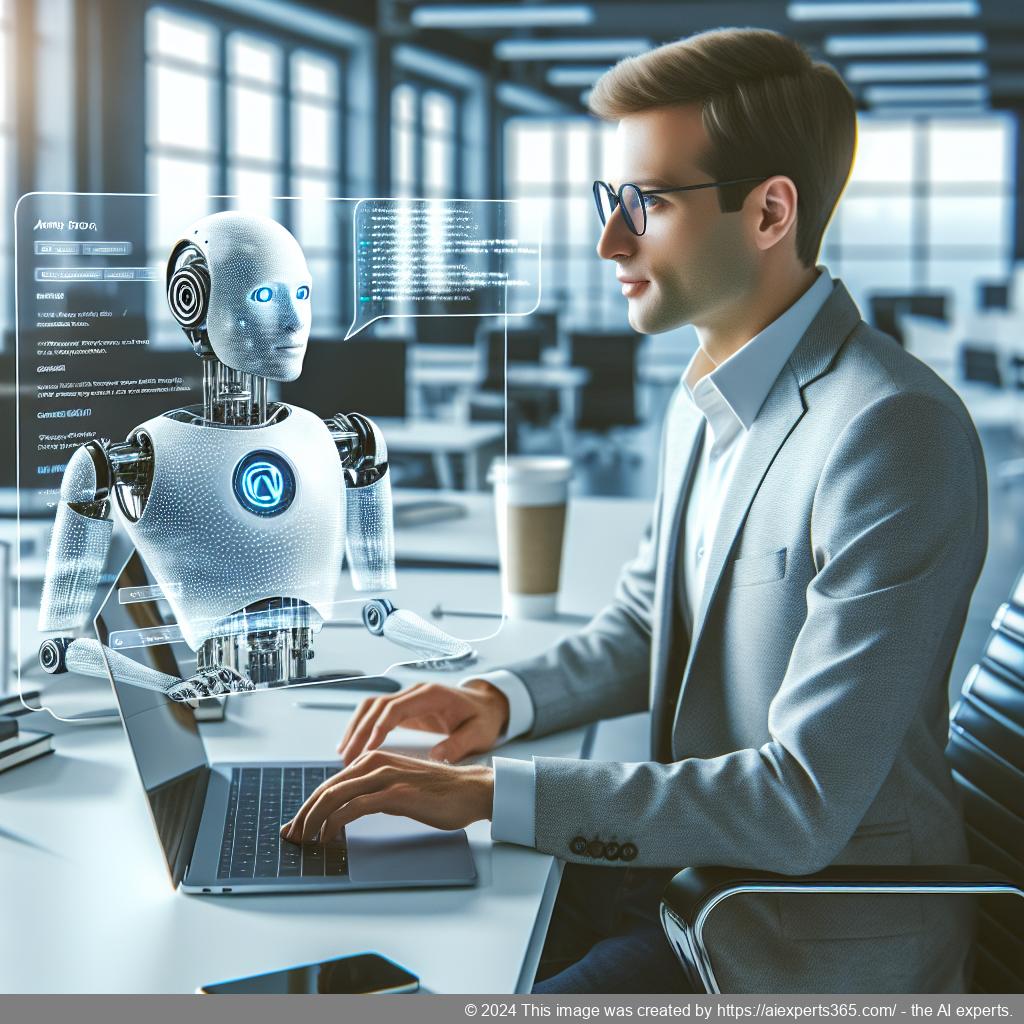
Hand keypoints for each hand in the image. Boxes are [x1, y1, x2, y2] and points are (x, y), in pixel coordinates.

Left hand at [280, 749, 493, 841]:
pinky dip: (335, 823)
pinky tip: (330, 837)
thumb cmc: (438, 793)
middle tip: (292, 836)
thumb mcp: (399, 785)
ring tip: (305, 841)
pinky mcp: (395, 794)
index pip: (330, 783)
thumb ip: (374, 790)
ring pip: (334, 796)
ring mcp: (385, 777)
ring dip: (313, 821)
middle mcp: (375, 763)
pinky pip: (354, 808)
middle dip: (303, 815)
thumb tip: (345, 811)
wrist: (471, 790)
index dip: (308, 806)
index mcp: (374, 759)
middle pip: (326, 789)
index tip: (297, 825)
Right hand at [337, 679, 508, 763]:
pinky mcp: (405, 708)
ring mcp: (408, 698)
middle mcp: (415, 692)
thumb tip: (435, 757)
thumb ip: (459, 744)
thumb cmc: (483, 718)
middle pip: (377, 706)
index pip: (396, 707)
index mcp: (432, 695)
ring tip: (344, 754)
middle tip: (347, 758)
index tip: (367, 750)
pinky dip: (362, 726)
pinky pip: (377, 713)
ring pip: (372, 707)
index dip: (378, 727)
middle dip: (359, 731)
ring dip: (355, 728)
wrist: (488, 705)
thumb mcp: (479, 733)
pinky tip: (352, 745)